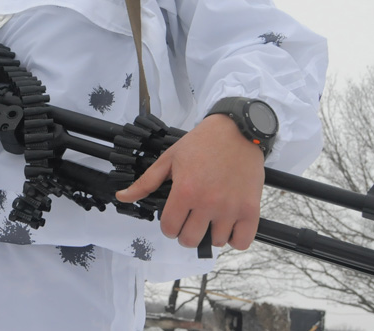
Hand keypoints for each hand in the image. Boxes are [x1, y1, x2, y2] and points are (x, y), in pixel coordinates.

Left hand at [115, 114, 264, 249]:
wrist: (237, 131)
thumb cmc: (202, 143)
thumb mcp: (169, 159)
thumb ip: (146, 182)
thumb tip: (122, 197)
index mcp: (185, 191)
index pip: (169, 228)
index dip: (168, 225)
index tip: (174, 218)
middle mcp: (207, 203)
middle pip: (190, 240)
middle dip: (186, 233)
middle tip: (190, 220)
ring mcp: (230, 208)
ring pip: (215, 242)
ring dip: (210, 233)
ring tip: (210, 217)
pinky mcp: (251, 209)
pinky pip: (242, 241)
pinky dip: (234, 238)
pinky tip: (228, 225)